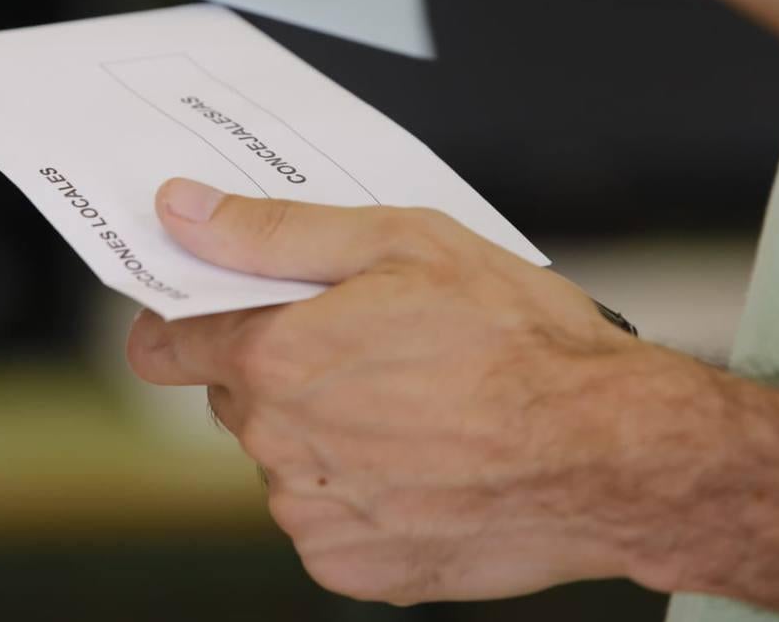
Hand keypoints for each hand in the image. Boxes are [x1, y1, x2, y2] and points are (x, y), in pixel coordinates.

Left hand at [128, 178, 722, 603]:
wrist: (613, 454)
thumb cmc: (523, 344)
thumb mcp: (401, 244)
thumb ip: (274, 231)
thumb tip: (183, 210)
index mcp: (280, 359)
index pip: (166, 344)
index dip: (189, 317)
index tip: (219, 308)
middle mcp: (283, 447)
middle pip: (238, 398)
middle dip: (284, 367)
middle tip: (370, 345)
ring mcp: (317, 517)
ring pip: (285, 461)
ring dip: (326, 433)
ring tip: (415, 407)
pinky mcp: (355, 569)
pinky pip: (328, 519)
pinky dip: (362, 493)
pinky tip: (426, 462)